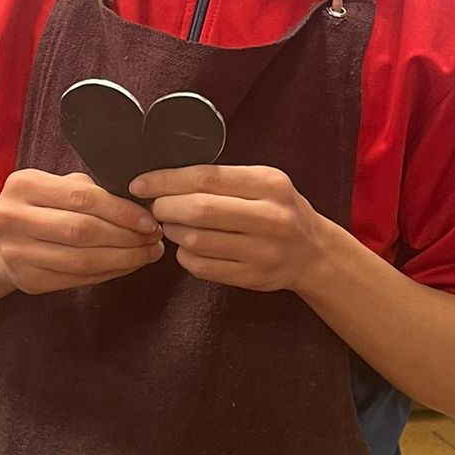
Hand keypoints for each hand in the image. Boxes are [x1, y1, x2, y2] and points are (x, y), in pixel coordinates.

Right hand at [0, 169, 162, 293]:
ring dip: (123, 259)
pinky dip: (109, 273)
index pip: (82, 198)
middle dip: (126, 236)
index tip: (148, 219)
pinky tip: (128, 265)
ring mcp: (17, 253)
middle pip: (82, 231)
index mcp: (23, 185)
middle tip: (154, 237)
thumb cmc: (40, 208)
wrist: (0, 242)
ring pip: (82, 260)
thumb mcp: (57, 186)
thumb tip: (139, 204)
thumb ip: (89, 191)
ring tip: (148, 253)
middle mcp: (13, 218)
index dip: (121, 211)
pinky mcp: (28, 280)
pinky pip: (78, 279)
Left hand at [131, 165, 332, 292]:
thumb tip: (167, 178)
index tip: (140, 184)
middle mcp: (269, 216)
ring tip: (171, 226)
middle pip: (199, 210)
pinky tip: (187, 248)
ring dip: (173, 232)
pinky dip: (185, 256)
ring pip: (197, 240)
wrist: (314, 252)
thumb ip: (225, 179)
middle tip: (155, 208)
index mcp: (269, 184)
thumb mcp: (264, 183)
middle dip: (165, 208)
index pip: (207, 177)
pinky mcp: (253, 276)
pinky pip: (203, 266)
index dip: (166, 180)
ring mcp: (263, 250)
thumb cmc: (279, 210)